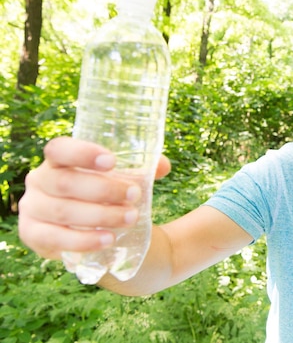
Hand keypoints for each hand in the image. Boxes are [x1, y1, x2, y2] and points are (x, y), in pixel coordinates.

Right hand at [17, 137, 170, 259]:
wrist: (94, 228)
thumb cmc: (106, 194)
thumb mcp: (122, 179)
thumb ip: (144, 169)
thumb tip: (163, 166)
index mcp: (57, 160)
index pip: (59, 149)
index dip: (82, 153)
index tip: (111, 161)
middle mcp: (39, 181)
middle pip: (65, 183)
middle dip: (103, 190)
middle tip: (135, 195)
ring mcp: (32, 209)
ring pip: (62, 212)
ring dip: (100, 216)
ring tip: (131, 218)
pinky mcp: (33, 236)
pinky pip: (55, 239)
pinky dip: (84, 240)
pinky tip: (108, 239)